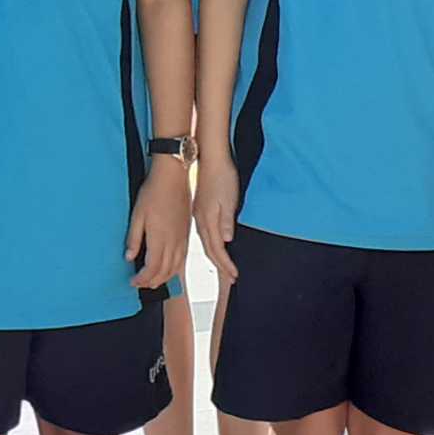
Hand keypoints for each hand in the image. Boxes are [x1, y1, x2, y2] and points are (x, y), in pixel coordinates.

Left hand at [128, 160, 190, 289]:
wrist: (173, 177)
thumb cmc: (153, 192)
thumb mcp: (137, 214)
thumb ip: (134, 238)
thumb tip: (129, 257)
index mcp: (159, 238)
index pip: (151, 268)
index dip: (142, 279)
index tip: (133, 281)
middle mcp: (173, 242)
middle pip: (164, 272)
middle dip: (151, 282)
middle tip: (140, 284)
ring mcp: (182, 239)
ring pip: (175, 268)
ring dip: (164, 278)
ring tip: (152, 280)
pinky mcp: (186, 234)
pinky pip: (182, 259)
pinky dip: (174, 269)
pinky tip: (168, 269)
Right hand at [193, 158, 240, 285]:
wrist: (210, 157)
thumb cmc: (222, 176)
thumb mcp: (228, 199)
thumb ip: (226, 221)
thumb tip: (226, 240)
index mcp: (208, 219)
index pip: (217, 249)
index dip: (225, 264)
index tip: (234, 276)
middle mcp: (201, 219)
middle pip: (210, 249)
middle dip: (220, 265)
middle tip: (230, 277)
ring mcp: (199, 214)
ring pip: (206, 241)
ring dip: (216, 256)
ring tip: (223, 266)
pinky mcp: (200, 208)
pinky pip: (204, 233)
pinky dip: (210, 244)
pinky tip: (214, 244)